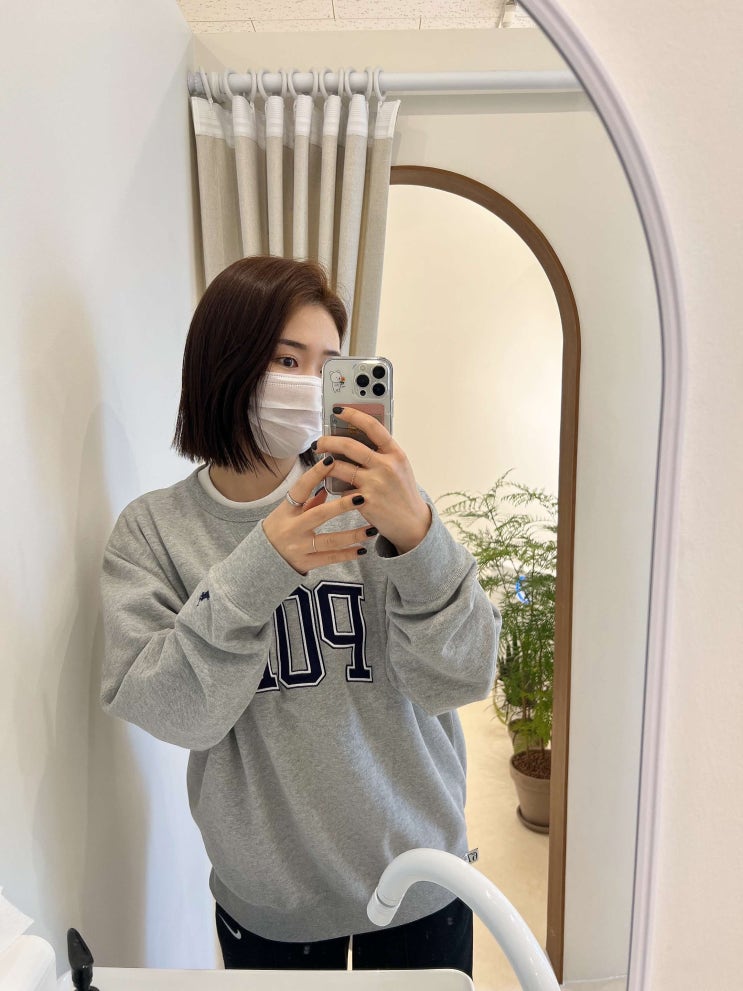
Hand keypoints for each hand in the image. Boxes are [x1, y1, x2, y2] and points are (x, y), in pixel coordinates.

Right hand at [263, 456, 377, 573]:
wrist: (261, 561)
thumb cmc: (277, 531)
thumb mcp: (286, 513)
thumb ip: (306, 502)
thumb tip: (326, 488)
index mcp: (286, 511)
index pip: (300, 488)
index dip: (315, 474)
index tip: (332, 460)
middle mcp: (292, 528)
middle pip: (319, 514)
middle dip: (341, 506)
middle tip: (362, 498)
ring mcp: (299, 547)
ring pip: (330, 541)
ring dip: (353, 535)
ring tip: (372, 530)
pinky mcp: (305, 563)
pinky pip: (330, 559)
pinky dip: (347, 555)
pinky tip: (362, 550)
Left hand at [314, 407, 431, 554]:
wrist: (411, 523)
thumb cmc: (402, 492)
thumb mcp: (399, 467)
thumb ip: (382, 453)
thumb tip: (354, 437)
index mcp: (395, 453)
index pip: (373, 427)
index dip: (353, 415)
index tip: (338, 410)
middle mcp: (386, 466)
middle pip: (349, 445)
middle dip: (328, 441)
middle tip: (318, 442)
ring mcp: (375, 484)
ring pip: (339, 467)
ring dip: (324, 465)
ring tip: (320, 464)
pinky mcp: (365, 501)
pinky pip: (341, 489)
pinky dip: (335, 486)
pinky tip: (332, 486)